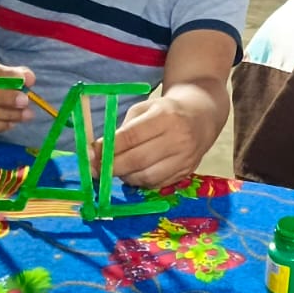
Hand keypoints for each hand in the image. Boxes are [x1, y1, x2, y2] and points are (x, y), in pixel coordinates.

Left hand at [94, 95, 217, 188]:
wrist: (202, 115)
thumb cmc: (167, 110)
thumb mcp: (145, 109)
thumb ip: (123, 129)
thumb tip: (98, 152)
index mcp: (166, 116)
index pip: (131, 136)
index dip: (108, 148)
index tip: (91, 154)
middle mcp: (179, 138)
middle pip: (138, 160)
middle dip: (112, 167)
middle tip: (96, 170)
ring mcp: (185, 157)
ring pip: (147, 176)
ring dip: (125, 177)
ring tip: (116, 170)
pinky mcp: (187, 171)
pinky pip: (158, 183)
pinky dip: (141, 181)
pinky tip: (134, 173)